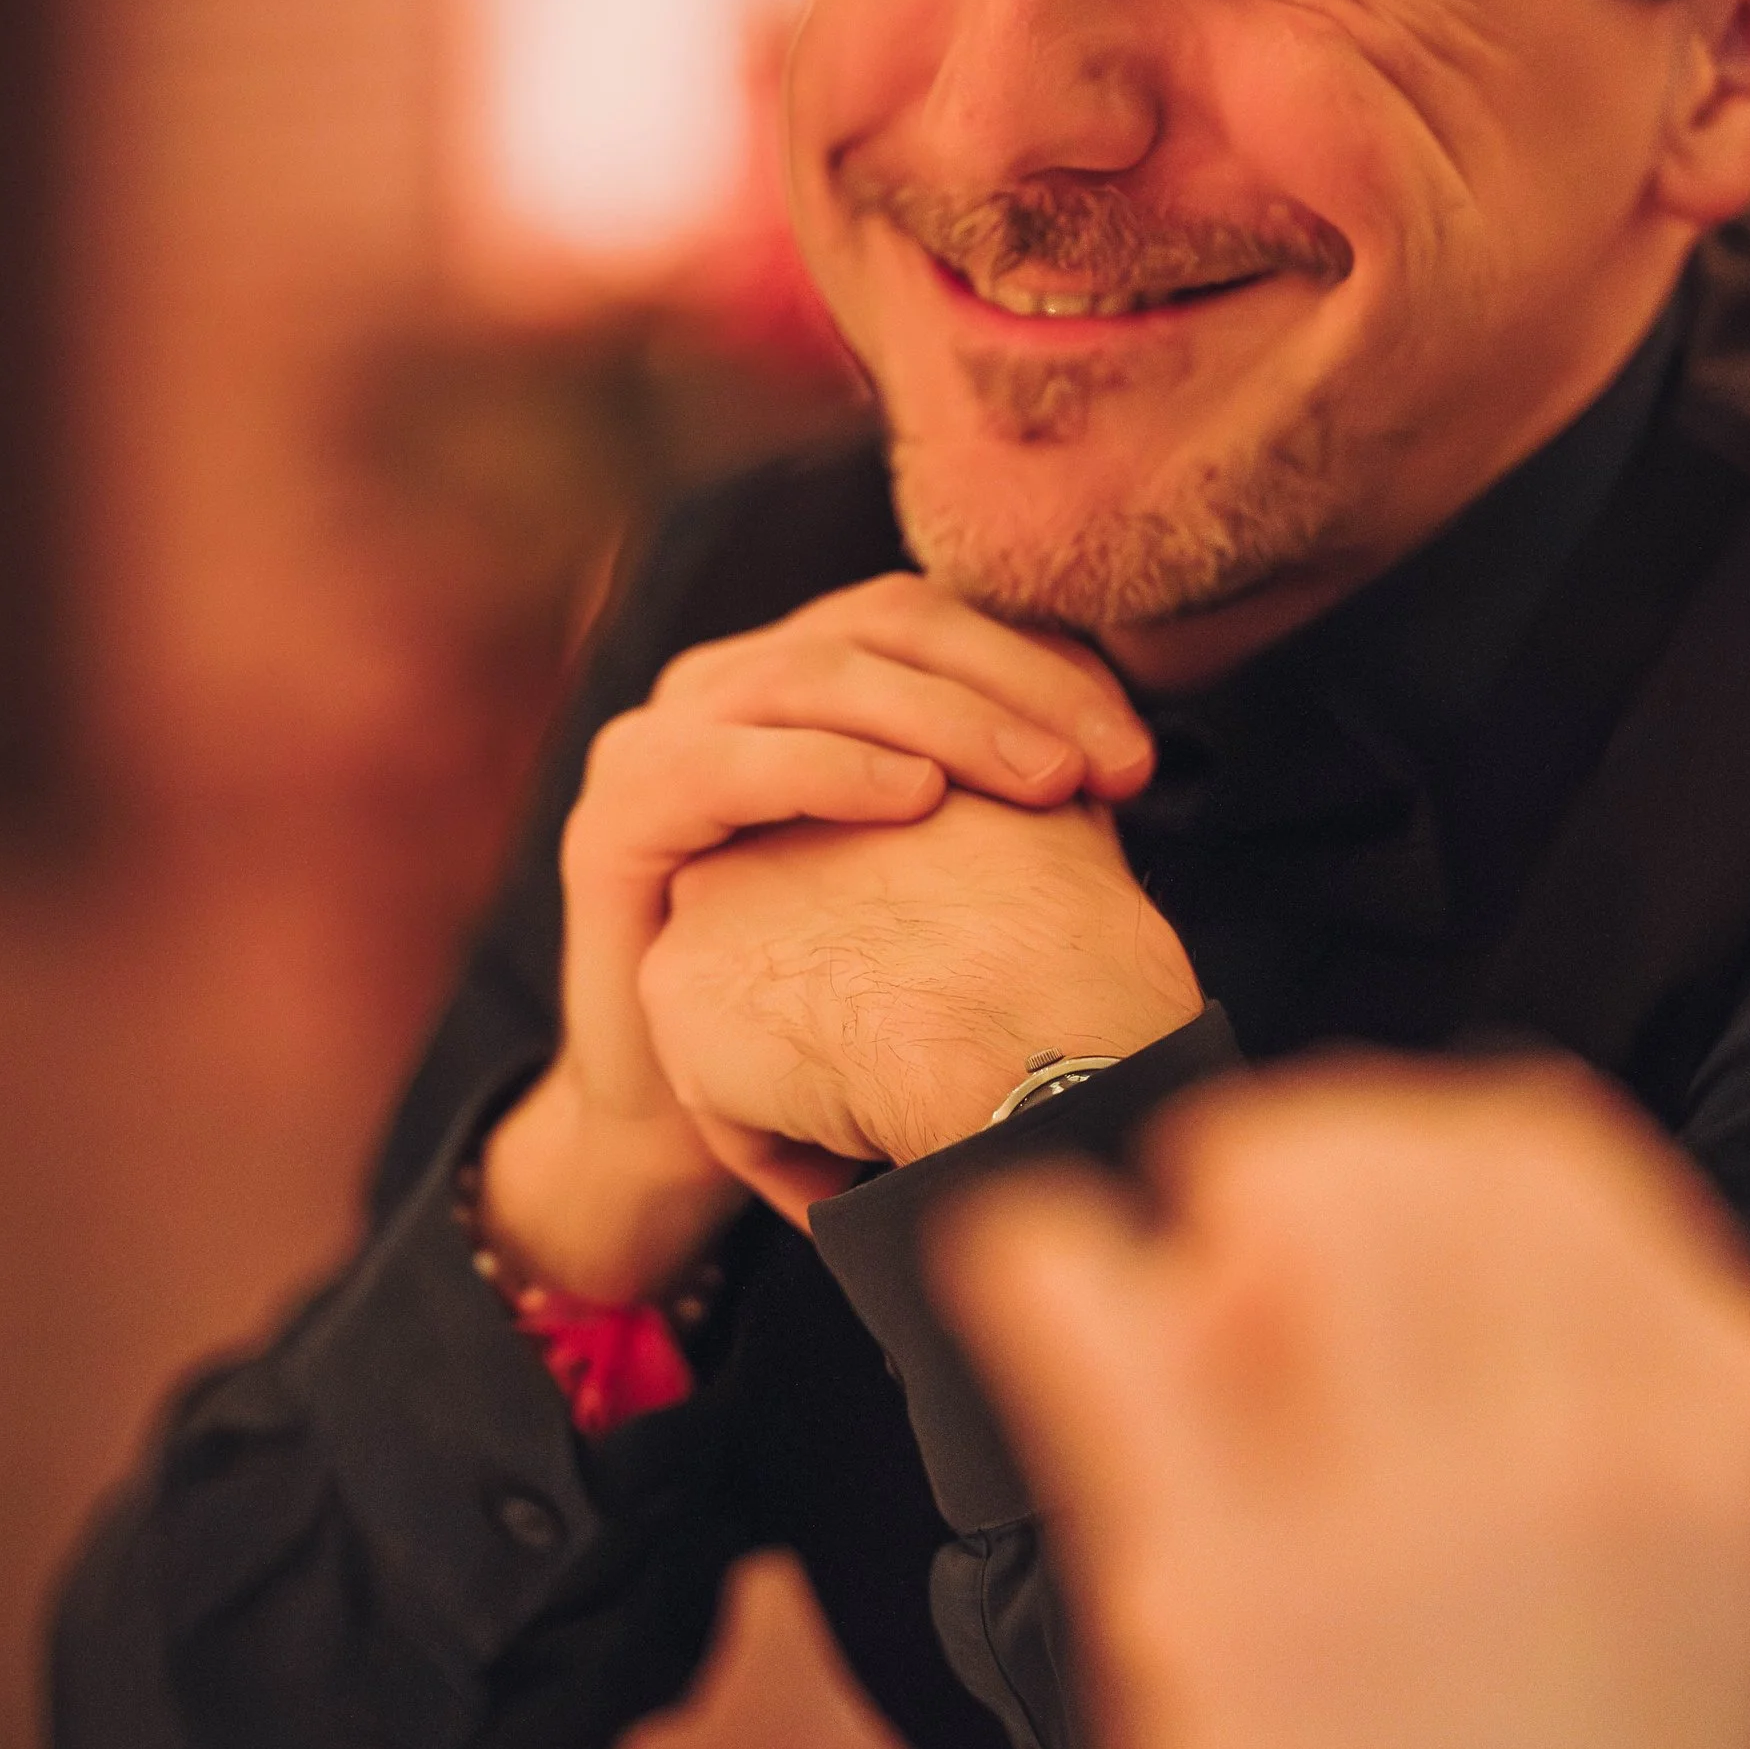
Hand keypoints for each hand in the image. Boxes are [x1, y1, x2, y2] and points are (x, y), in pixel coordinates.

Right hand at [479, 577, 1153, 1300]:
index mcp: (803, 676)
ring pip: (817, 674)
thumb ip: (1002, 796)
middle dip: (1015, 685)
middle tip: (1109, 767)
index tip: (1136, 748)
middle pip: (886, 626)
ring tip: (1042, 784)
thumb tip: (1134, 758)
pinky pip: (726, 761)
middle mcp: (728, 683)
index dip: (1043, 662)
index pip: (936, 619)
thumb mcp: (936, 878)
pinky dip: (828, 766)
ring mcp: (660, 739)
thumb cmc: (835, 1003)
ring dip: (945, 718)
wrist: (693, 1129)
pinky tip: (914, 797)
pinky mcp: (613, 816)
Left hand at [936, 1062, 1749, 1748]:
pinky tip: (1017, 1283)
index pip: (1552, 1157)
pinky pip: (1099, 1331)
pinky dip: (1040, 1272)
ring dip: (1193, 1218)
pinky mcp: (1245, 1628)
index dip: (1439, 1164)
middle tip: (1246, 1227)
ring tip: (1145, 1280)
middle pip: (1400, 1153)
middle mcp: (1594, 1431)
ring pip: (1268, 1197)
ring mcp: (1420, 1520)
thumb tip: (1563, 1388)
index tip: (1384, 1202)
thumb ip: (1708, 1490)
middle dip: (1308, 1166)